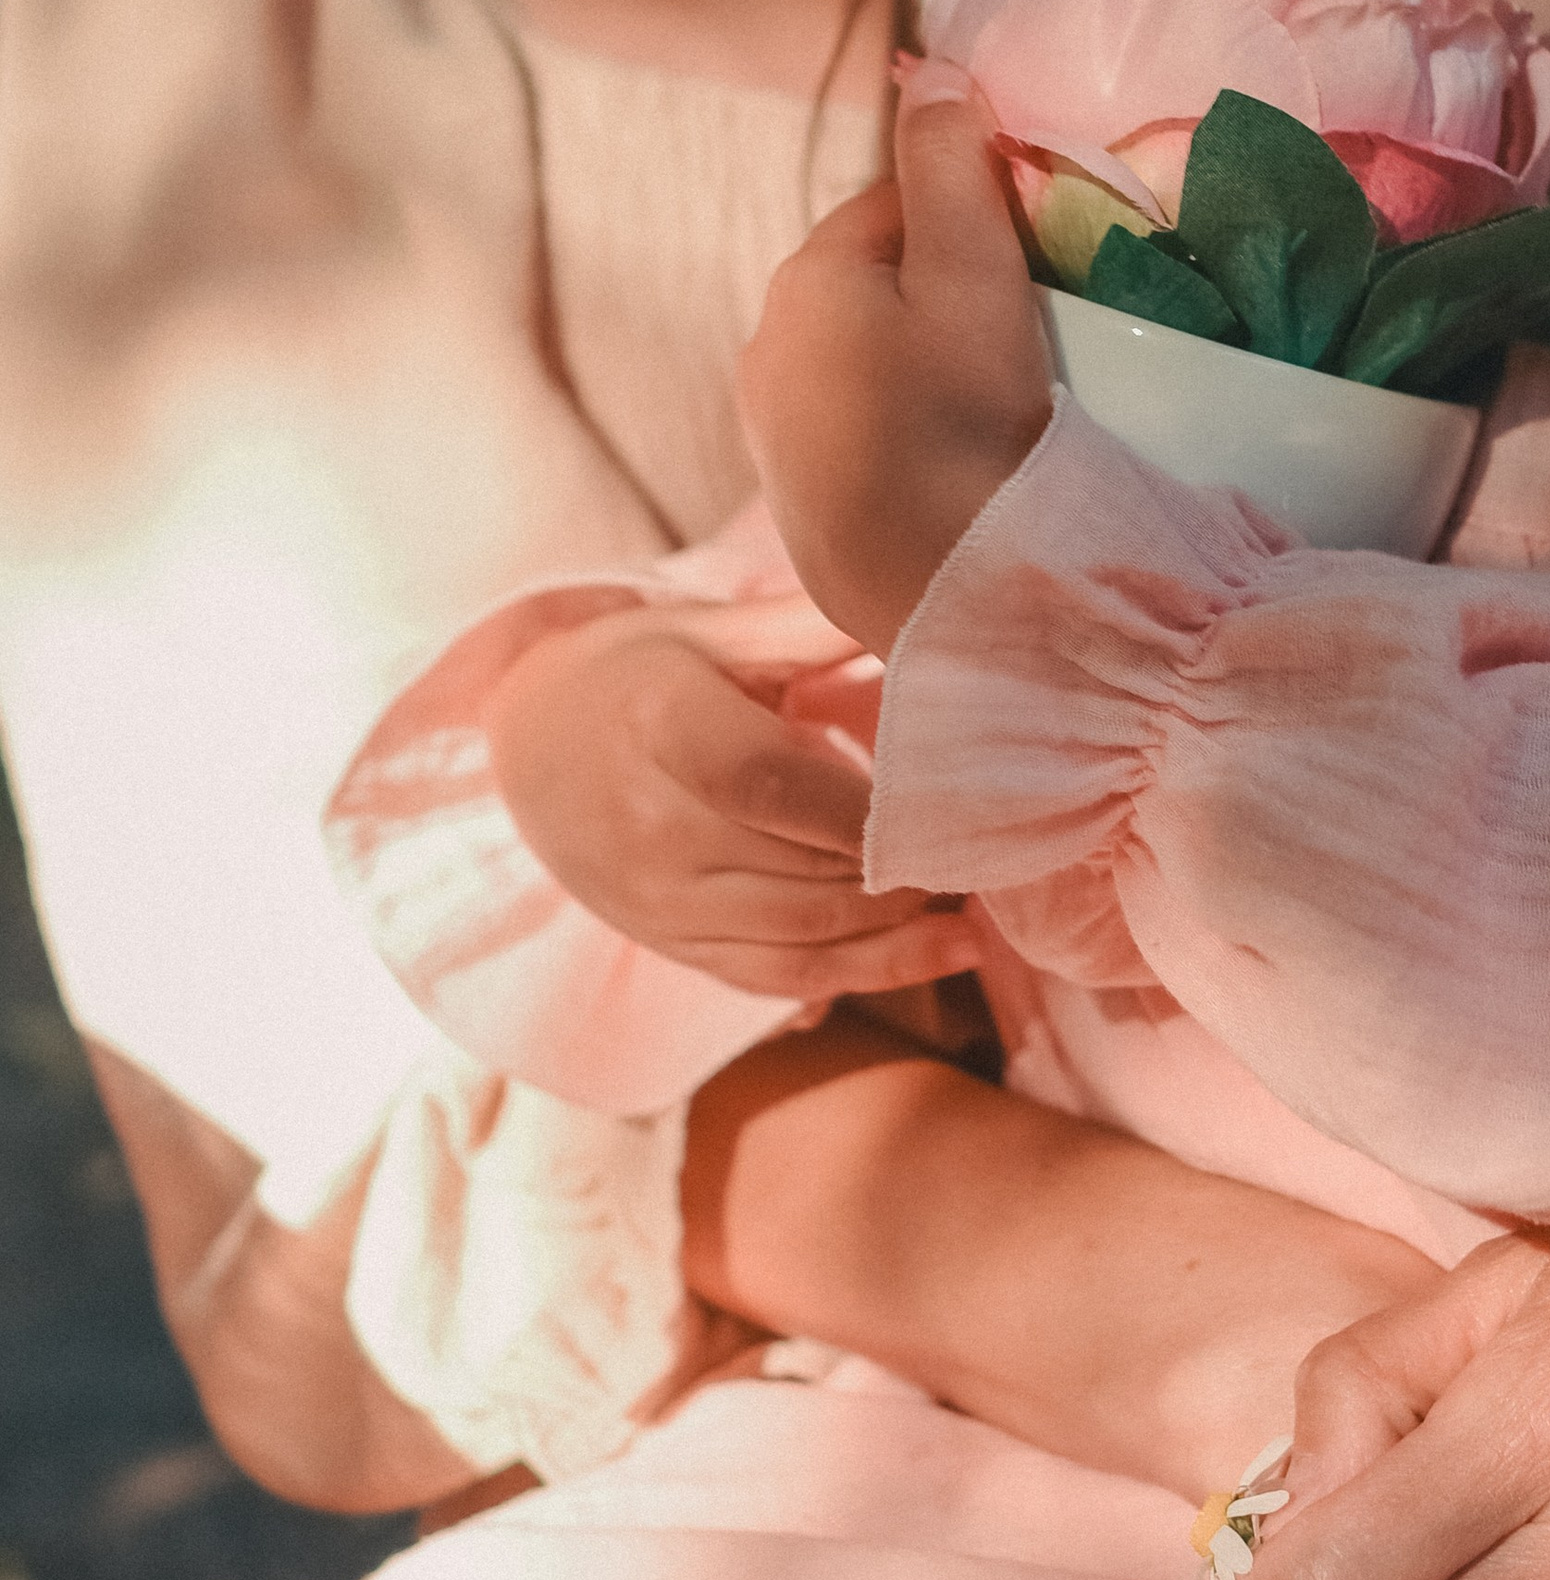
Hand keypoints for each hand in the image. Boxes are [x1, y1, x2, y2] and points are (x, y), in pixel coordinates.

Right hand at [487, 610, 978, 1001]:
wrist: (527, 744)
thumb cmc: (639, 669)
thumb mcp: (712, 632)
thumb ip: (808, 627)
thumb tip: (920, 601)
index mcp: (663, 728)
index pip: (775, 786)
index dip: (865, 811)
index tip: (947, 806)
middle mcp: (651, 827)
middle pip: (800, 872)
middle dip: (901, 876)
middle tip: (992, 855)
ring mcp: (656, 900)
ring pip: (797, 938)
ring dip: (896, 939)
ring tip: (978, 920)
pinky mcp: (670, 944)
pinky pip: (772, 978)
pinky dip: (858, 975)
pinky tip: (932, 956)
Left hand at [738, 61, 1051, 654]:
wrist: (944, 590)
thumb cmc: (965, 417)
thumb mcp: (975, 270)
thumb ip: (952, 163)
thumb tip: (932, 72)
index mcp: (806, 276)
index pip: (897, 204)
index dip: (974, 221)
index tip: (1036, 267)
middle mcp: (765, 345)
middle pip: (875, 283)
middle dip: (940, 292)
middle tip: (1023, 340)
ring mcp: (771, 432)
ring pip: (862, 359)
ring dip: (916, 364)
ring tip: (992, 405)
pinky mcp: (793, 503)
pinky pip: (856, 431)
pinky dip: (898, 430)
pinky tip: (950, 463)